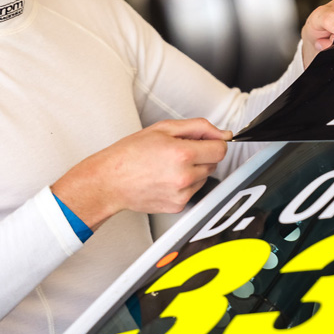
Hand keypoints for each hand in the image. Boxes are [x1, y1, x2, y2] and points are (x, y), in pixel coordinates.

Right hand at [52, 118, 231, 229]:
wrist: (110, 181)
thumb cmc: (130, 154)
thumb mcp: (163, 128)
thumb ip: (198, 127)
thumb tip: (223, 133)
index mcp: (182, 154)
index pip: (220, 149)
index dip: (214, 142)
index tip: (205, 141)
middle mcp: (185, 177)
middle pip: (214, 163)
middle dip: (202, 154)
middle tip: (177, 151)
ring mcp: (182, 194)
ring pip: (204, 178)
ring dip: (194, 170)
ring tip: (168, 165)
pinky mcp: (178, 206)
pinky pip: (193, 191)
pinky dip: (185, 184)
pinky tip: (165, 178)